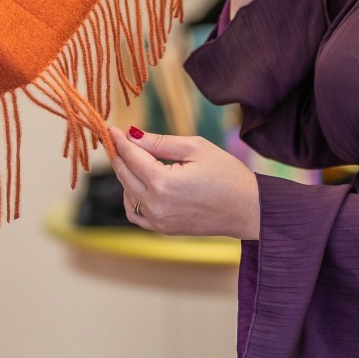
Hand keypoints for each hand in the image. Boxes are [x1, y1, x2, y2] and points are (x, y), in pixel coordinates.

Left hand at [107, 126, 261, 240]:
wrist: (247, 209)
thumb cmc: (227, 174)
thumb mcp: (195, 148)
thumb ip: (160, 142)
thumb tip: (132, 134)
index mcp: (163, 182)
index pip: (131, 156)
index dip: (120, 140)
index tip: (111, 128)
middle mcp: (156, 204)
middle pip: (124, 174)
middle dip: (118, 154)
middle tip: (115, 138)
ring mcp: (158, 220)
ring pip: (127, 193)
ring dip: (124, 174)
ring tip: (129, 157)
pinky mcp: (163, 229)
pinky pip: (135, 213)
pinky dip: (130, 197)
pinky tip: (136, 183)